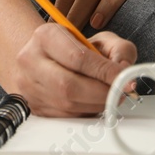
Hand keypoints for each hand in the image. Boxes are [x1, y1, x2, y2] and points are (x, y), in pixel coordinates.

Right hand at [0, 23, 138, 117]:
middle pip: (69, 86)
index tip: (124, 79)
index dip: (106, 72)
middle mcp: (31, 61)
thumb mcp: (100, 39)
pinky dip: (86, 112)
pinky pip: (65, 117)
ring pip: (67, 105)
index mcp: (46, 37)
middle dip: (101, 93)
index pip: (78, 58)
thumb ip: (120, 50)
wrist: (44, 57)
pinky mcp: (35, 107)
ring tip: (109, 96)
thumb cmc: (74, 47)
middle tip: (120, 92)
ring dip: (96, 105)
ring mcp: (29, 86)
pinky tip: (93, 102)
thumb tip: (125, 70)